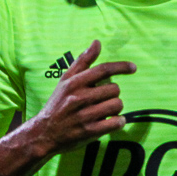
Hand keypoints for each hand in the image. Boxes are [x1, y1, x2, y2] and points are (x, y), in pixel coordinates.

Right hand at [27, 39, 135, 156]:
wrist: (43, 133)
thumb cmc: (57, 104)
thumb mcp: (66, 80)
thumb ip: (83, 61)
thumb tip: (97, 42)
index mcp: (74, 83)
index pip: (103, 70)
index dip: (121, 67)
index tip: (133, 67)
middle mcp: (78, 97)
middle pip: (114, 89)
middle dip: (113, 94)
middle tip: (104, 99)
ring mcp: (84, 115)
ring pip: (116, 105)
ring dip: (116, 109)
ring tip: (106, 111)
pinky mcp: (88, 132)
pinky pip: (115, 123)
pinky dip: (118, 122)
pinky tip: (112, 122)